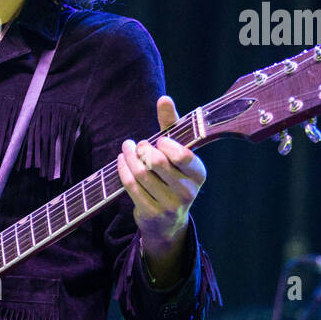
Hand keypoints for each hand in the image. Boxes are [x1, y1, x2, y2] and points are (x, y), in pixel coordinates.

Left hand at [115, 96, 205, 250]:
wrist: (167, 221)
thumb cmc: (172, 176)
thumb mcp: (177, 153)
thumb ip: (172, 126)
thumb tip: (164, 99)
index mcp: (199, 173)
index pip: (183, 155)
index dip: (166, 145)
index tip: (158, 141)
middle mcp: (188, 190)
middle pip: (157, 162)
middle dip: (142, 149)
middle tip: (137, 145)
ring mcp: (170, 204)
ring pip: (141, 173)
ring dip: (128, 157)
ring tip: (126, 149)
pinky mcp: (151, 212)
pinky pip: (131, 186)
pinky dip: (123, 170)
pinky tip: (121, 161)